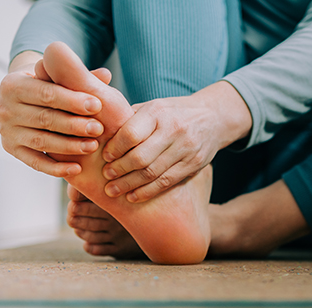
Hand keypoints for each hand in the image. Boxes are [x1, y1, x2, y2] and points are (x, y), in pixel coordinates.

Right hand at [0, 51, 110, 176]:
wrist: (23, 100)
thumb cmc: (46, 85)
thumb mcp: (57, 76)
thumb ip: (79, 76)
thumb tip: (106, 74)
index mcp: (12, 84)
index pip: (45, 93)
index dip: (72, 100)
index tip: (97, 105)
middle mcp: (3, 108)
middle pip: (44, 118)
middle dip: (73, 124)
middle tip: (98, 129)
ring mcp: (6, 131)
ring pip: (40, 141)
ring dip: (68, 146)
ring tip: (92, 146)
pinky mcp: (11, 149)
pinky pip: (35, 162)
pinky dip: (56, 168)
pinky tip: (76, 168)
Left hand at [66, 185, 142, 258]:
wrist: (158, 224)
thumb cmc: (134, 204)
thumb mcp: (122, 193)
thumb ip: (102, 188)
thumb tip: (77, 186)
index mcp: (113, 204)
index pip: (81, 207)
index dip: (73, 207)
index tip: (73, 205)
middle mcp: (115, 221)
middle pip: (83, 222)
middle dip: (73, 220)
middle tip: (73, 218)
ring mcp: (117, 236)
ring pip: (89, 237)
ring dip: (80, 233)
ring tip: (79, 228)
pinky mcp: (120, 249)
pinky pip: (96, 249)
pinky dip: (89, 246)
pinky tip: (89, 241)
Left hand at [100, 81, 251, 201]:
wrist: (213, 117)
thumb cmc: (174, 112)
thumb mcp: (153, 106)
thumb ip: (129, 118)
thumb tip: (97, 130)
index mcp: (158, 112)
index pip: (130, 134)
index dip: (114, 149)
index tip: (103, 157)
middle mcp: (174, 130)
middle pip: (140, 157)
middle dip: (119, 170)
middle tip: (105, 177)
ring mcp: (186, 149)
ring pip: (152, 173)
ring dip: (129, 184)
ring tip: (113, 190)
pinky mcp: (193, 165)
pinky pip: (166, 182)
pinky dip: (147, 192)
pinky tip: (133, 196)